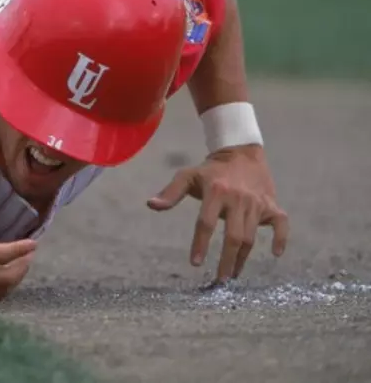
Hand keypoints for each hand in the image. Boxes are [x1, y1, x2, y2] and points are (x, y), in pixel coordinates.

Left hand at [147, 144, 288, 281]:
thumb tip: (151, 205)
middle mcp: (238, 198)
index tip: (195, 263)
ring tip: (233, 274)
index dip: (200, 244)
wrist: (241, 153)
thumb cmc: (210, 170)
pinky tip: (276, 254)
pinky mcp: (272, 204)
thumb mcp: (188, 176)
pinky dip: (281, 239)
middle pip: (233, 235)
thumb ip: (171, 192)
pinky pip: (281, 224)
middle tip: (219, 280)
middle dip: (226, 260)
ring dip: (242, 257)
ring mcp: (257, 203)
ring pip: (251, 235)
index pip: (206, 222)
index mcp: (216, 191)